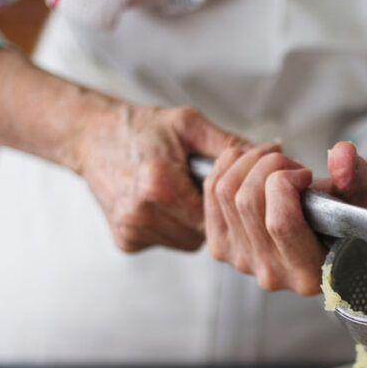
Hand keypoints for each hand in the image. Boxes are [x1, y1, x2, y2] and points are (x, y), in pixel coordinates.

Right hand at [75, 104, 246, 252]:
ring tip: (175, 192)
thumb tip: (274, 153)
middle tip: (194, 186)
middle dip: (208, 213)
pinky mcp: (125, 241)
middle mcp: (142, 212)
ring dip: (189, 222)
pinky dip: (168, 227)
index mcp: (159, 185)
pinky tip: (158, 204)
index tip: (222, 187)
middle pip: (204, 232)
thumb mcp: (188, 125)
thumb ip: (230, 144)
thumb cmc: (142, 128)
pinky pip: (166, 242)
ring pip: (186, 242)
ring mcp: (132, 230)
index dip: (225, 203)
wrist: (92, 136)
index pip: (217, 214)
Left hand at [203, 141, 366, 294]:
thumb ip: (354, 175)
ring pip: (225, 192)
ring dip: (248, 161)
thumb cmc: (343, 218)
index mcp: (309, 272)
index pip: (281, 222)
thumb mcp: (358, 197)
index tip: (305, 174)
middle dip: (268, 164)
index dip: (287, 182)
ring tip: (273, 162)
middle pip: (247, 201)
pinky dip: (228, 166)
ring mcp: (242, 262)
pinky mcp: (221, 247)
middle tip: (289, 163)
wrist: (322, 234)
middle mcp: (272, 274)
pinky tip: (251, 166)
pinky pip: (211, 192)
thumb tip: (342, 154)